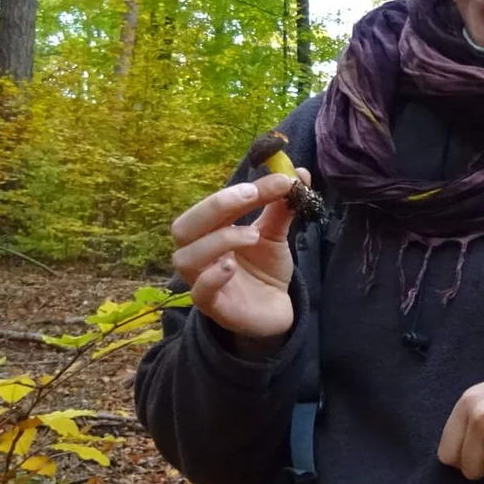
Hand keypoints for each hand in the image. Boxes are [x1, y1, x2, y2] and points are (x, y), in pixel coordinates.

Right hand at [169, 169, 311, 342]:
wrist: (275, 310)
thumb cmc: (265, 269)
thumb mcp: (275, 235)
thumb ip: (282, 207)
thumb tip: (300, 173)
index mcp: (209, 232)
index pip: (212, 207)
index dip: (237, 190)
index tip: (275, 179)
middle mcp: (199, 254)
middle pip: (184, 227)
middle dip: (215, 206)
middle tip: (251, 194)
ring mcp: (202, 281)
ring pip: (186, 258)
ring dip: (219, 239)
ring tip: (253, 235)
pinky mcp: (214, 307)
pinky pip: (200, 292)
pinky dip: (212, 277)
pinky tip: (231, 267)